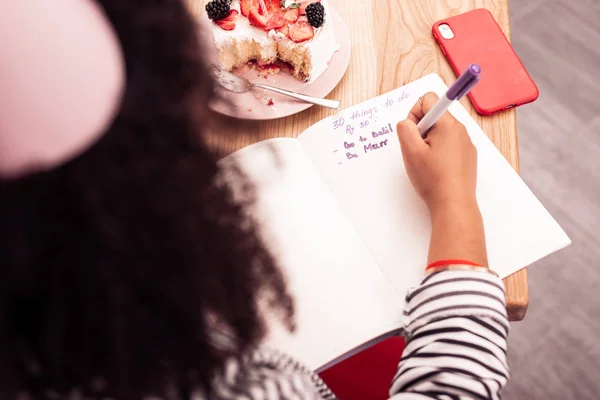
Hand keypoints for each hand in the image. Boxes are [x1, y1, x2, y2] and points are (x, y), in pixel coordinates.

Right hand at [396, 92, 477, 212]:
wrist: (454, 204)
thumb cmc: (433, 179)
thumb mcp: (411, 151)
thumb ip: (405, 129)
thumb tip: (407, 122)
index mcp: (448, 125)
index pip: (428, 100)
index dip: (414, 114)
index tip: (413, 133)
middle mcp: (460, 130)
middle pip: (435, 116)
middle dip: (421, 130)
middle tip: (417, 151)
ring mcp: (466, 144)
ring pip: (441, 132)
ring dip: (429, 142)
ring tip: (426, 162)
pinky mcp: (468, 156)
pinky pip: (449, 144)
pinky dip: (439, 152)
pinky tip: (436, 169)